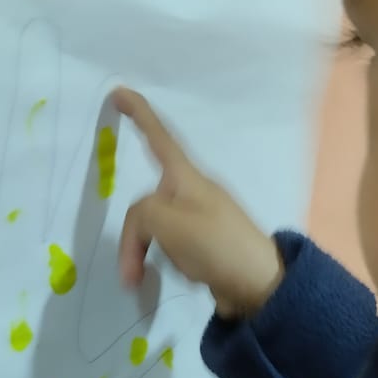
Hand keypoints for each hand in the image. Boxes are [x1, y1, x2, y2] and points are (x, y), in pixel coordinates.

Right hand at [116, 89, 283, 319]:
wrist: (259, 284)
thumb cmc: (216, 245)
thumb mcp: (167, 223)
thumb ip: (143, 214)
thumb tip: (144, 228)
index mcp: (186, 177)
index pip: (158, 137)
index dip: (139, 113)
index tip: (118, 93)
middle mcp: (191, 192)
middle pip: (146, 201)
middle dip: (133, 236)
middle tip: (129, 271)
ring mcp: (198, 217)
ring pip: (155, 227)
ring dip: (145, 253)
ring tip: (148, 278)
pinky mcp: (203, 243)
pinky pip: (170, 244)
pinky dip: (164, 259)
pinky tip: (179, 275)